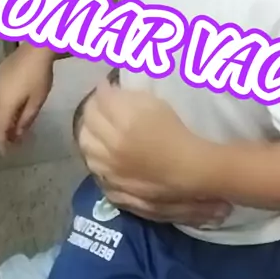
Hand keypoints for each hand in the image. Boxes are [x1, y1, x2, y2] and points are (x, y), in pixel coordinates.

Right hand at [0, 44, 54, 153]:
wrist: (36, 48)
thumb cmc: (40, 76)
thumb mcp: (37, 100)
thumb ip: (27, 119)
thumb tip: (19, 134)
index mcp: (3, 104)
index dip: (3, 143)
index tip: (8, 153)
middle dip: (5, 129)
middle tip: (17, 137)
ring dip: (4, 115)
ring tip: (17, 120)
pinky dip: (3, 103)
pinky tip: (15, 102)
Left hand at [78, 81, 231, 226]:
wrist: (192, 173)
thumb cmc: (177, 134)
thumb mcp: (155, 105)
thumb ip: (128, 98)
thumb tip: (109, 91)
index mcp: (123, 123)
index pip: (98, 102)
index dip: (101, 91)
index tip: (106, 87)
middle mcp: (111, 148)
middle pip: (86, 126)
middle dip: (90, 112)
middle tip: (99, 107)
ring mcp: (111, 173)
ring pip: (87, 152)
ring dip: (89, 137)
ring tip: (97, 132)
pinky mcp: (115, 192)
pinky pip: (97, 174)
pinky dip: (96, 162)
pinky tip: (104, 157)